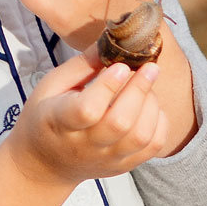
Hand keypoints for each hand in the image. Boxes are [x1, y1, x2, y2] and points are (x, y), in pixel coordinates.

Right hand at [7, 52, 167, 188]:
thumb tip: (111, 40)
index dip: (108, 86)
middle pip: (120, 122)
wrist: (45, 164)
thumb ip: (82, 65)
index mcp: (59, 122)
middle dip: (140, 90)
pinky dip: (160, 122)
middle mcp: (84, 145)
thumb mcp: (51, 86)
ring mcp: (107, 159)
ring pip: (141, 136)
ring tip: (147, 87)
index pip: (87, 109)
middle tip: (148, 67)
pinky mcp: (124, 165)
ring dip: (152, 105)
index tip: (121, 66)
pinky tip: (151, 107)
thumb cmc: (47, 116)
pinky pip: (153, 146)